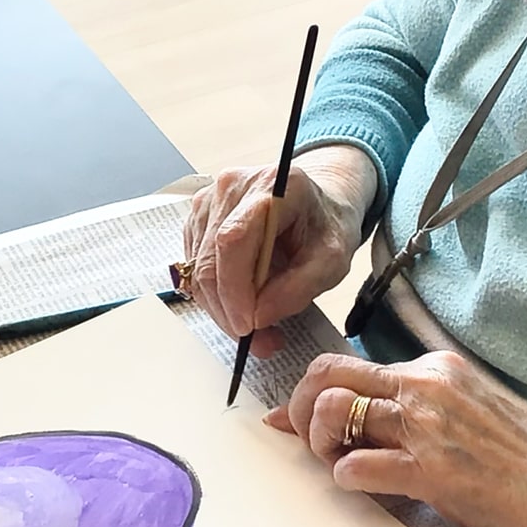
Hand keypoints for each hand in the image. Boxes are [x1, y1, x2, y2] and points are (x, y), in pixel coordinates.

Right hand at [183, 145, 375, 357]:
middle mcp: (232, 186)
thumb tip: (258, 317)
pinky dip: (215, 296)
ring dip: (221, 308)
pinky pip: (194, 267)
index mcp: (273, 186)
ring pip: (198, 269)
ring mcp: (209, 200)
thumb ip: (299, 289)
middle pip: (210, 259)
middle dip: (228, 310)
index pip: (234, 240)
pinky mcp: (198, 218)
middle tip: (257, 341)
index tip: (247, 326)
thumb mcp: (332, 261)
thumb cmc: (324, 226)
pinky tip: (242, 304)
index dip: (234, 288)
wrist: (314, 202)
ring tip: (257, 329)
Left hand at [268, 352, 526, 526]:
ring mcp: (428, 427)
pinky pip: (356, 467)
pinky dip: (345, 479)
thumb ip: (414, 410)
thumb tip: (356, 419)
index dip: (306, 393)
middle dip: (299, 410)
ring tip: (340, 465)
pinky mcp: (434, 471)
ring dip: (319, 446)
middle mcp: (426, 387)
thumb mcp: (469, 413)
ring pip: (331, 414)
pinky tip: (365, 488)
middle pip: (324, 377)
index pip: (346, 365)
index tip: (286, 418)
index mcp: (433, 370)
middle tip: (307, 443)